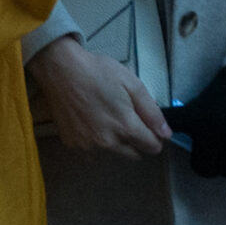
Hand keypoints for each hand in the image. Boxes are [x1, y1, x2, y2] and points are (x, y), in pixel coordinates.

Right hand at [29, 36, 169, 157]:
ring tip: (107, 120)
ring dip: (117, 145)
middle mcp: (108, 143)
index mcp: (125, 127)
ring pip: (114, 156)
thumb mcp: (131, 83)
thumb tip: (166, 134)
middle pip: (135, 156)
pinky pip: (94, 155)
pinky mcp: (73, 146)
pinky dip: (97, 145)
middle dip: (136, 142)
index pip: (152, 147)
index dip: (154, 135)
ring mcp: (88, 147)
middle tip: (126, 119)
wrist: (59, 68)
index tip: (145, 123)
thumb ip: (151, 111)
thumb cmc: (98, 71)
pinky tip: (92, 125)